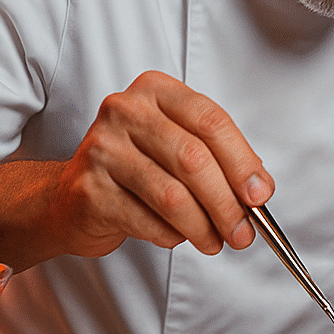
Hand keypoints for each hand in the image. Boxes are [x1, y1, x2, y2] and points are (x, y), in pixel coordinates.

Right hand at [49, 70, 272, 256]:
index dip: (242, 161)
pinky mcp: (89, 189)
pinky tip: (176, 237)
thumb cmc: (138, 168)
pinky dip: (171, 235)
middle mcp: (125, 111)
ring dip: (202, 227)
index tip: (260, 195)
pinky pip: (146, 220)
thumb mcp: (179, 147)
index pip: (211, 122)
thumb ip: (219, 161)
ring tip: (215, 242)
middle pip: (193, 159)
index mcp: (156, 91)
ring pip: (171, 195)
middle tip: (243, 232)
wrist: (73, 197)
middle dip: (226, 203)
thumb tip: (258, 192)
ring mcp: (102, 149)